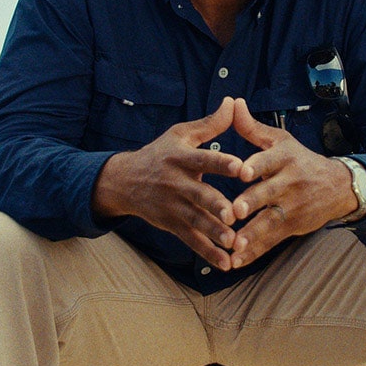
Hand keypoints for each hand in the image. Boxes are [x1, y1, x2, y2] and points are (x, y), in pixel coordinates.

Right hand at [92, 97, 243, 270]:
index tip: (241, 167)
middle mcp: (176, 183)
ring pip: (196, 222)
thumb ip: (209, 123)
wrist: (124, 181)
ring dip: (214, 234)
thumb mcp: (180, 135)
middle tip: (234, 213)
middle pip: (199, 195)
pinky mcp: (171, 225)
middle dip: (216, 205)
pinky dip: (207, 253)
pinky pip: (191, 241)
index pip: (203, 159)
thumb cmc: (160, 153)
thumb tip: (232, 102)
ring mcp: (173, 207)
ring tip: (234, 243)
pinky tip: (226, 263)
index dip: (221, 163)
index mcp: (181, 158)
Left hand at [229, 98, 357, 267]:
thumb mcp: (280, 141)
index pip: (269, 161)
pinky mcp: (292, 227)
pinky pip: (271, 241)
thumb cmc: (299, 159)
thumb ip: (252, 128)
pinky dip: (254, 252)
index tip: (242, 172)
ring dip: (252, 235)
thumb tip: (233, 104)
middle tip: (235, 211)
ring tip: (233, 245)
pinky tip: (235, 261)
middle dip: (252, 203)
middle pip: (269, 193)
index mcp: (284, 158)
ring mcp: (292, 207)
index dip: (256, 167)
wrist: (338, 186)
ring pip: (270, 222)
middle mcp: (290, 183)